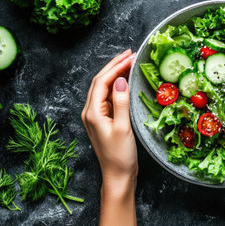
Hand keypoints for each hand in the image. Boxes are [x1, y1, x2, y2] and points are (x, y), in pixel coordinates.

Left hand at [81, 49, 136, 225]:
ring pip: (104, 88)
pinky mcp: (104, 120)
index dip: (115, 66)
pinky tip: (126, 82)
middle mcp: (91, 111)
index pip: (102, 81)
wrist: (118, 175)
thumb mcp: (123, 128)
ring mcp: (96, 116)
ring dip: (115, 74)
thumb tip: (120, 80)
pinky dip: (117, 86)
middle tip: (130, 54)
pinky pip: (108, 97)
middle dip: (114, 66)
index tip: (130, 56)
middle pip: (100, 81)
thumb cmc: (120, 155)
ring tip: (129, 63)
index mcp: (92, 112)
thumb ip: (120, 103)